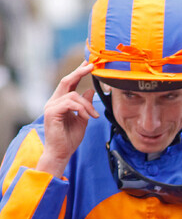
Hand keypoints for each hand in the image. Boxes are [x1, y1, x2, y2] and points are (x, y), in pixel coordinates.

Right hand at [37, 62, 98, 177]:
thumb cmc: (70, 140)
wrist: (61, 154)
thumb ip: (85, 106)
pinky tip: (86, 117)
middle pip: (66, 81)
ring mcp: (51, 106)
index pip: (69, 83)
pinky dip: (81, 109)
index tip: (89, 64)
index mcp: (60, 102)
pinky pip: (69, 103)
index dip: (78, 72)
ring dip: (86, 105)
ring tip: (93, 116)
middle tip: (92, 66)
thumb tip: (90, 91)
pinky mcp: (51, 112)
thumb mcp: (82, 120)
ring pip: (72, 95)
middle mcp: (54, 101)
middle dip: (79, 72)